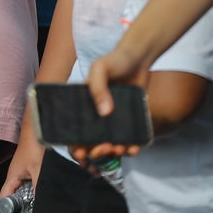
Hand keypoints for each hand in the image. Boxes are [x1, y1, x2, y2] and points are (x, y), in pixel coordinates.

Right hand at [0, 131, 44, 212]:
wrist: (38, 128)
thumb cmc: (34, 145)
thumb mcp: (39, 170)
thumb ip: (38, 187)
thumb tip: (41, 204)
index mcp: (11, 177)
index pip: (4, 200)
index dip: (10, 211)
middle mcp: (14, 175)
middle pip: (12, 197)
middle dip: (21, 207)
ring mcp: (20, 172)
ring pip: (21, 190)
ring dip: (28, 198)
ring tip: (39, 202)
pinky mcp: (27, 168)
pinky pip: (27, 183)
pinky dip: (33, 189)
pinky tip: (42, 189)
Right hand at [72, 46, 149, 164]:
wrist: (139, 58)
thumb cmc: (115, 61)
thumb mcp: (100, 68)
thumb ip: (98, 87)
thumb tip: (104, 112)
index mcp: (83, 106)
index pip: (74, 132)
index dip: (75, 147)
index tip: (81, 154)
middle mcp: (96, 116)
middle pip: (91, 143)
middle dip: (96, 152)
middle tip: (105, 148)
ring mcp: (112, 120)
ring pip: (109, 145)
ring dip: (113, 153)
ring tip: (120, 148)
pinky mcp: (128, 121)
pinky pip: (127, 140)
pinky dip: (129, 148)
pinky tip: (133, 148)